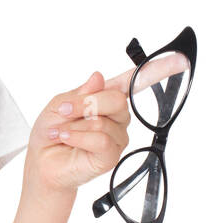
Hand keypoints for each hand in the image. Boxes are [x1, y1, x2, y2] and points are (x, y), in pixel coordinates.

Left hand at [23, 52, 189, 196]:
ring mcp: (117, 136)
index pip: (136, 81)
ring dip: (76, 124)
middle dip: (86, 103)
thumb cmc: (51, 132)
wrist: (42, 162)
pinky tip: (66, 138)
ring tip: (61, 131)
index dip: (159, 70)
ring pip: (104, 121)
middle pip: (116, 100)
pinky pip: (100, 139)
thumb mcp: (59, 105)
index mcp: (106, 98)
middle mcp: (117, 117)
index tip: (180, 61)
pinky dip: (78, 137)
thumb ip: (80, 93)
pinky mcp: (111, 156)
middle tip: (64, 110)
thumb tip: (98, 77)